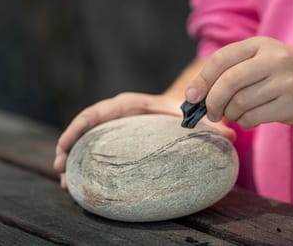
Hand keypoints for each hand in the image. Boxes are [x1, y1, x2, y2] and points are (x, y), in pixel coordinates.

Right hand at [53, 92, 234, 189]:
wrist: (183, 108)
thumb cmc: (185, 110)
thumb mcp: (195, 113)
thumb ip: (211, 123)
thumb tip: (232, 136)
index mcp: (130, 105)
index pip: (100, 111)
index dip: (80, 126)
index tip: (66, 143)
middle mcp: (118, 116)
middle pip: (85, 128)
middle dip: (68, 146)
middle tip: (59, 170)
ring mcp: (115, 129)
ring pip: (86, 142)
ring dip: (72, 160)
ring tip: (65, 184)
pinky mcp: (117, 142)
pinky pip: (96, 152)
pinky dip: (85, 166)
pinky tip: (80, 186)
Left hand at [185, 37, 292, 127]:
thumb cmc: (287, 73)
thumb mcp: (264, 58)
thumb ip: (233, 69)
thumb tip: (194, 94)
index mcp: (261, 44)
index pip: (221, 59)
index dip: (202, 80)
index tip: (191, 97)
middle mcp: (273, 59)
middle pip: (228, 83)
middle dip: (212, 102)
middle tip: (210, 113)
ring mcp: (284, 82)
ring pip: (239, 103)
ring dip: (230, 114)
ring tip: (235, 114)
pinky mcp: (290, 104)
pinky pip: (253, 117)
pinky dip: (245, 122)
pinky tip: (250, 118)